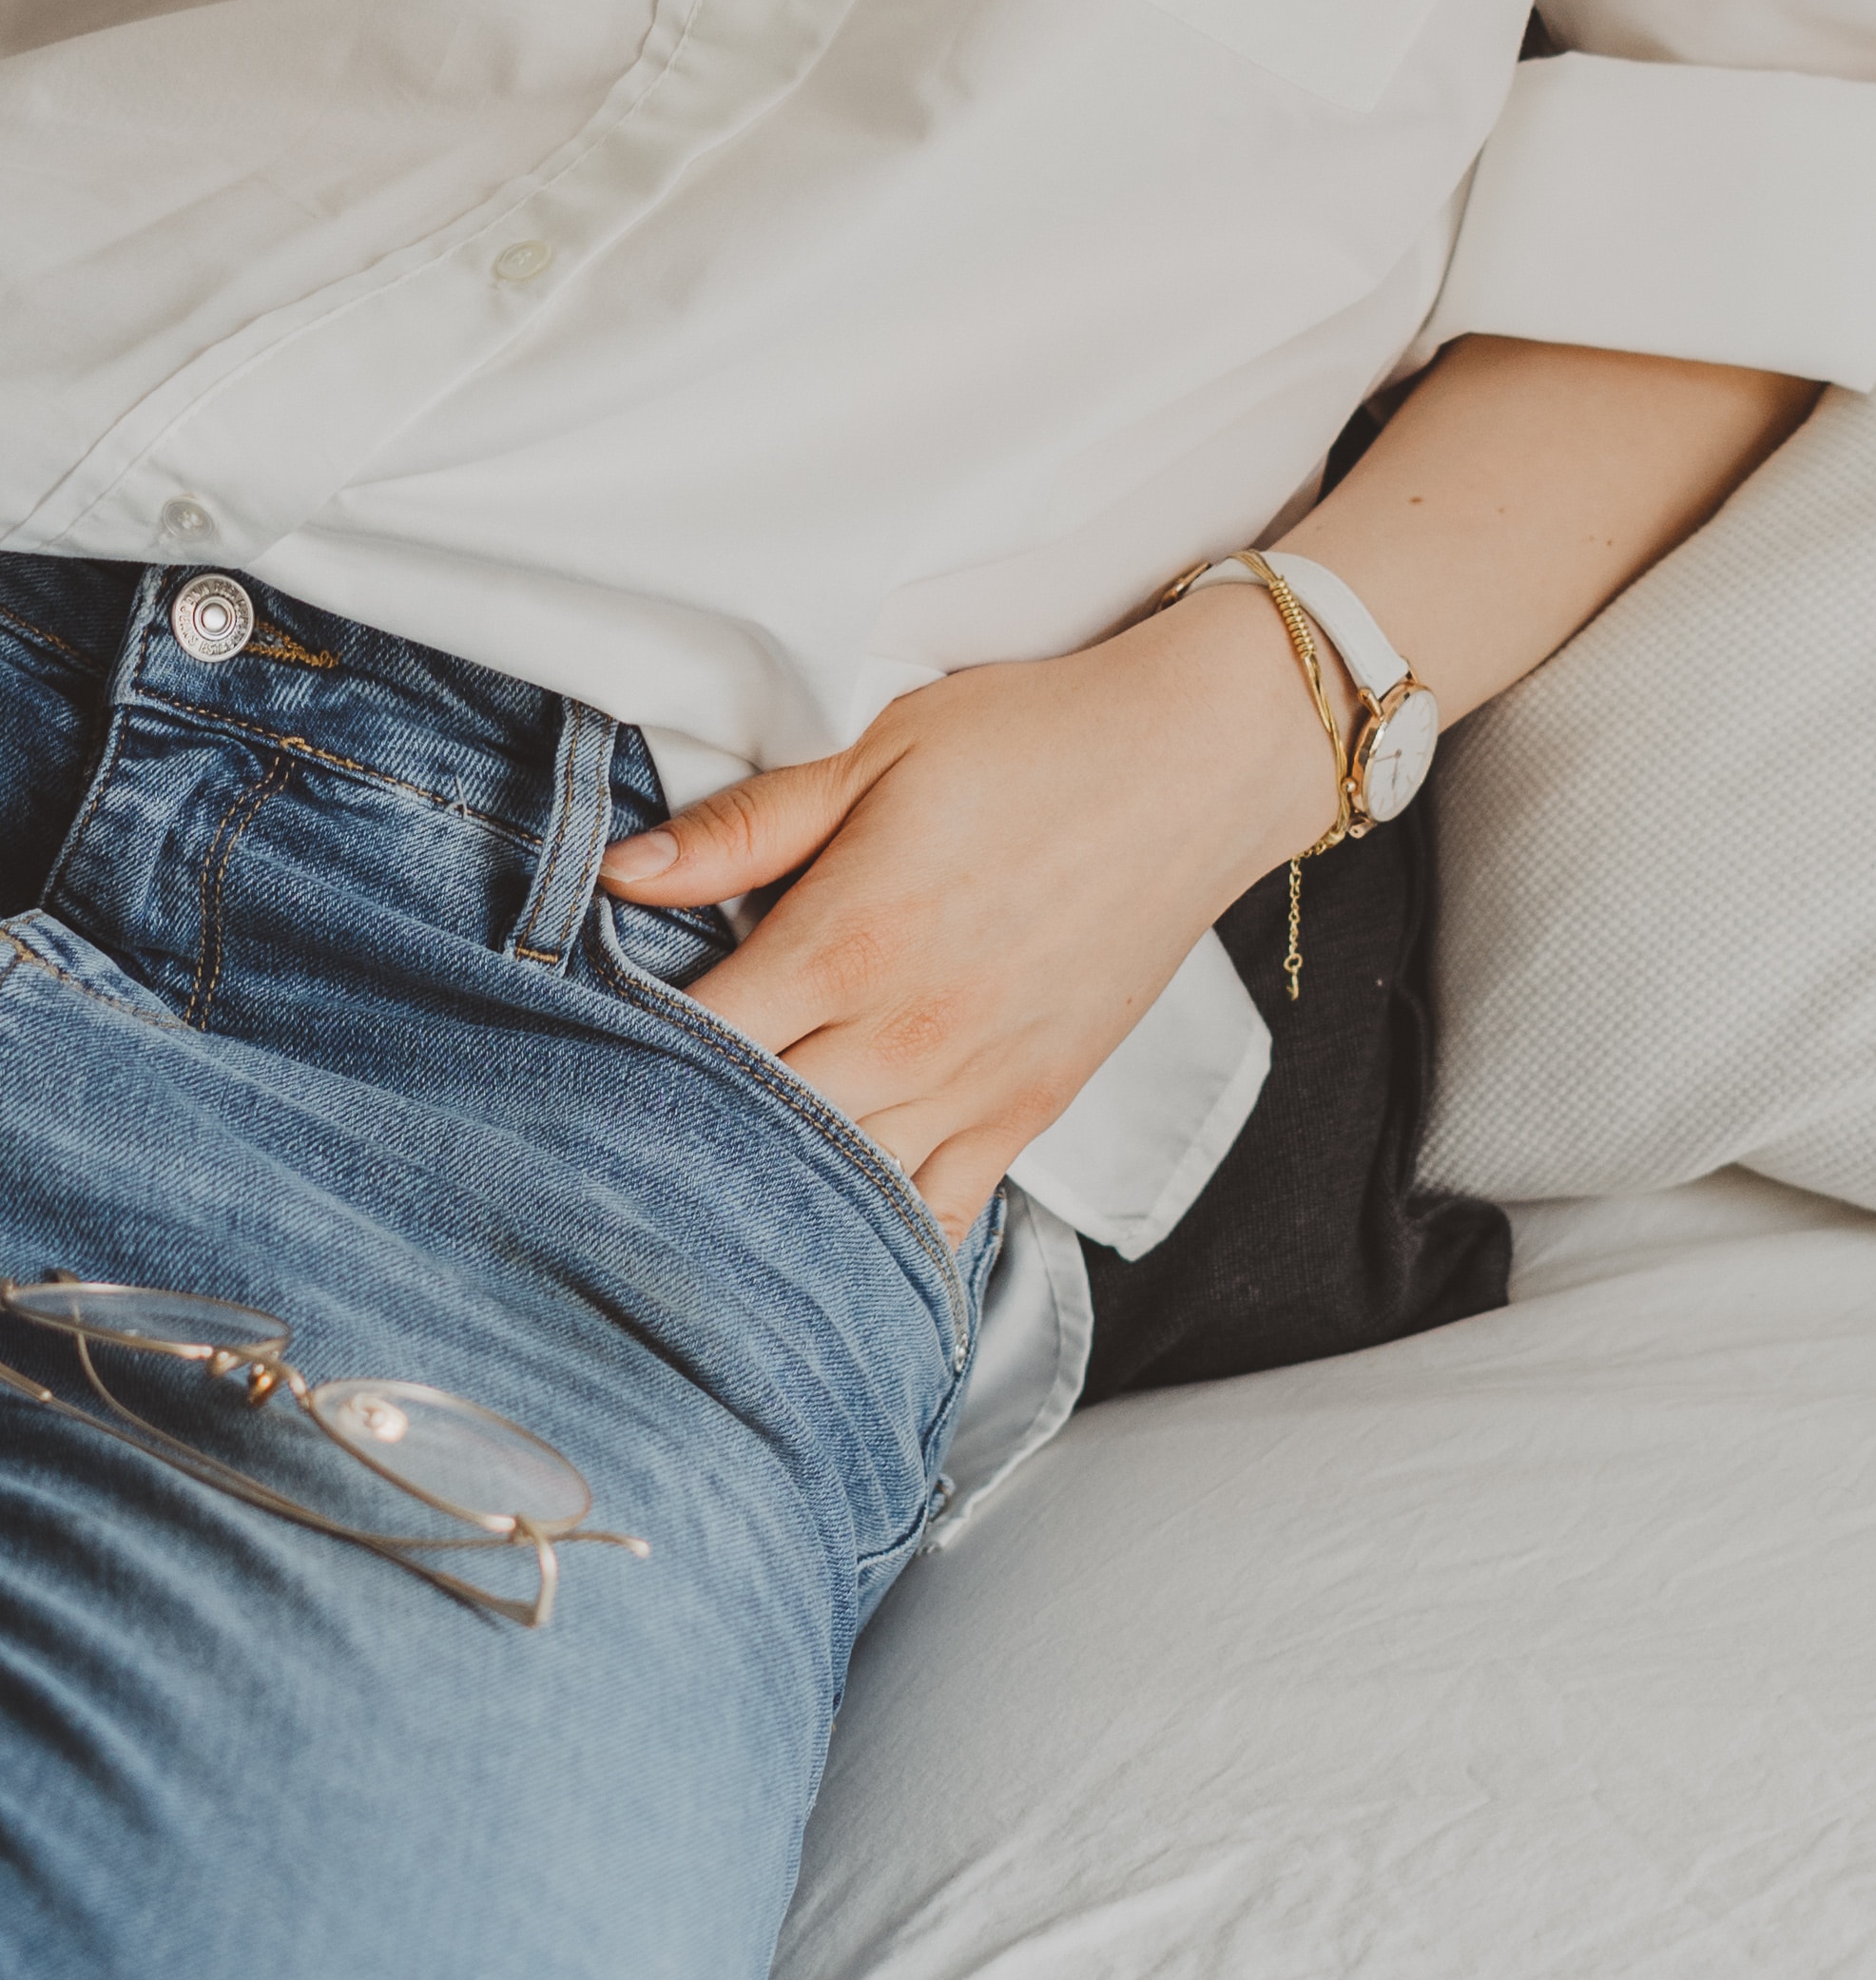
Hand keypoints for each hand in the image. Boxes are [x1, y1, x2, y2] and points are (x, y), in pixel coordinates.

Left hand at [597, 589, 1335, 1245]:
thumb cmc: (1037, 742)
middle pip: (750, 1132)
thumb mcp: (881, 751)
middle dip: (675, 1136)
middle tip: (604, 1143)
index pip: (697, 1039)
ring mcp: (970, 1086)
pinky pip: (933, 1215)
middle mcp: (904, 1033)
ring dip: (763, 1193)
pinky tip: (821, 1236)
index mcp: (848, 938)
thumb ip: (751, 825)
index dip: (626, 1053)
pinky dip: (872, 1234)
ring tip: (693, 1194)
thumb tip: (623, 873)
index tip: (576, 1054)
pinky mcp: (1026, 1112)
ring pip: (832, 1190)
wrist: (1197, 767)